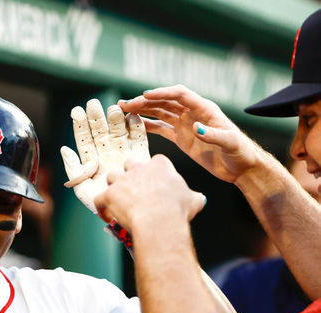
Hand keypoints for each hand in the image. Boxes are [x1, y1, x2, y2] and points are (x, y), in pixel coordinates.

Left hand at [61, 99, 149, 213]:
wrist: (125, 215)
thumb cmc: (101, 205)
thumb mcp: (81, 187)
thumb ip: (73, 168)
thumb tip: (64, 149)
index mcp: (92, 160)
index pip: (84, 139)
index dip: (80, 125)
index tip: (76, 111)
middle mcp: (107, 154)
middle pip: (101, 132)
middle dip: (97, 117)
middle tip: (93, 103)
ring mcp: (123, 154)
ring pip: (118, 132)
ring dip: (115, 120)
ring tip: (112, 109)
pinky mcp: (139, 157)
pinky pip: (139, 140)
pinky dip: (137, 129)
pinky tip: (132, 117)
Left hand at [95, 155, 205, 230]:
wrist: (159, 220)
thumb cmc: (176, 210)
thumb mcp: (193, 200)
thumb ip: (194, 196)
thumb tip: (199, 199)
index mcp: (159, 165)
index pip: (155, 163)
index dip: (153, 175)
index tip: (155, 185)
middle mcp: (138, 168)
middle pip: (129, 164)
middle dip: (130, 174)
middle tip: (134, 188)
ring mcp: (121, 180)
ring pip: (112, 177)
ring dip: (114, 187)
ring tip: (118, 199)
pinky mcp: (108, 195)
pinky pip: (99, 199)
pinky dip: (101, 208)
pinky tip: (107, 216)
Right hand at [120, 85, 264, 183]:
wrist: (240, 167)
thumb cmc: (239, 153)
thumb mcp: (230, 143)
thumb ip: (213, 135)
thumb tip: (196, 127)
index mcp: (204, 108)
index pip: (180, 95)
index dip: (162, 93)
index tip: (145, 96)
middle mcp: (193, 113)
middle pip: (165, 102)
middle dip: (145, 101)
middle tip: (126, 104)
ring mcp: (185, 125)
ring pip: (160, 113)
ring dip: (142, 110)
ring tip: (124, 110)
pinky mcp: (181, 138)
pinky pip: (161, 128)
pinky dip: (147, 125)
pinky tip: (133, 125)